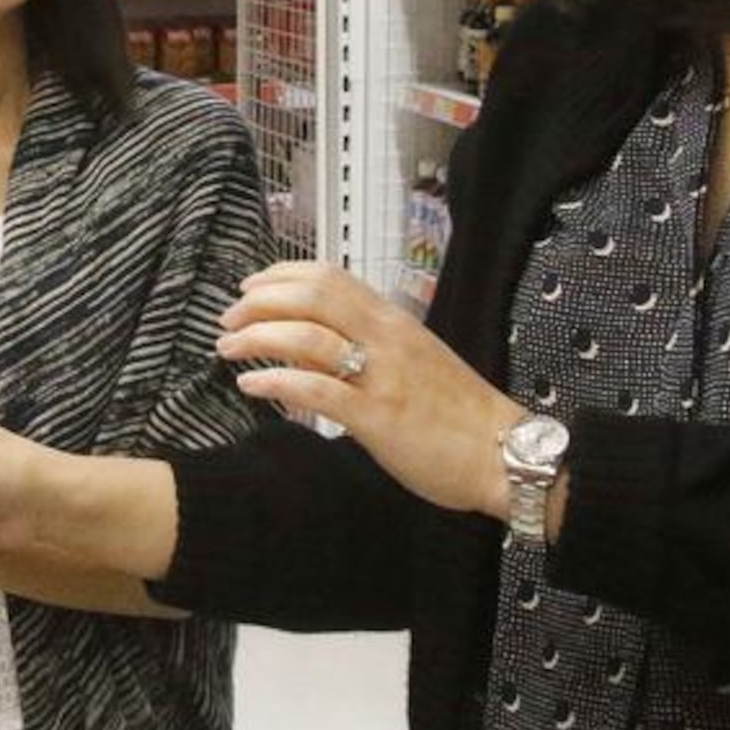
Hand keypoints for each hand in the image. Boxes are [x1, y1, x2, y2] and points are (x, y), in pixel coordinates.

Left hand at [221, 261, 528, 518]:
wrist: (502, 453)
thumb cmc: (457, 412)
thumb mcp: (415, 359)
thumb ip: (371, 343)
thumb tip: (320, 338)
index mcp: (394, 322)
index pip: (331, 278)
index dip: (282, 276)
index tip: (251, 286)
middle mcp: (386, 340)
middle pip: (312, 297)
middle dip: (260, 301)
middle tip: (229, 318)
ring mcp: (381, 377)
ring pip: (307, 337)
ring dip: (257, 337)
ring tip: (227, 347)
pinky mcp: (377, 417)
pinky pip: (318, 390)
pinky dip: (276, 381)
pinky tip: (250, 384)